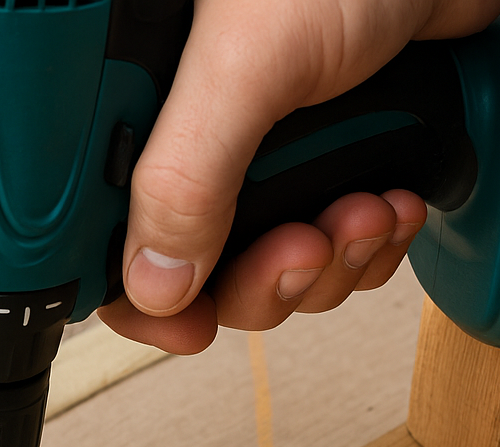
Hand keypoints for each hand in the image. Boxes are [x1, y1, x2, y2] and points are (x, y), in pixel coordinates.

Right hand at [98, 0, 499, 352]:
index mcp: (140, 115)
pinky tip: (393, 199)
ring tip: (366, 208)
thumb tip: (153, 285)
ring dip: (331, 264)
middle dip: (270, 279)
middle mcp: (189, 142)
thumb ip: (186, 178)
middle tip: (307, 246)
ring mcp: (259, 155)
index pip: (105, 242)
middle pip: (198, 275)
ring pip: (272, 269)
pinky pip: (331, 247)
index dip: (146, 301)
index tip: (195, 326)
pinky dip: (369, 245)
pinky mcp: (323, 158)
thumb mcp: (245, 67)